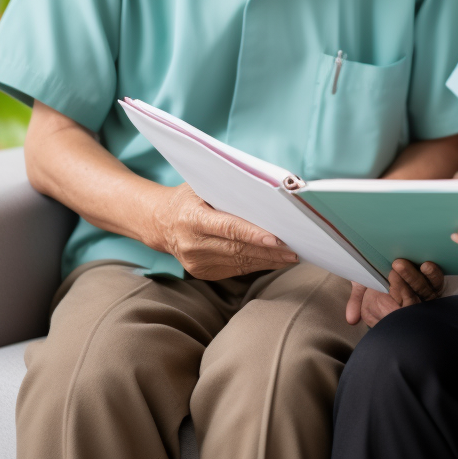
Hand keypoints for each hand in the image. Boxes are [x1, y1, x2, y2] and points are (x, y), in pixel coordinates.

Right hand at [149, 183, 298, 279]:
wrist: (161, 222)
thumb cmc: (189, 198)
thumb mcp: (202, 185)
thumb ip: (229, 190)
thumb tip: (266, 193)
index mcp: (192, 219)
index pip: (228, 228)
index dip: (253, 234)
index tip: (277, 238)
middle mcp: (192, 244)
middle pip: (238, 248)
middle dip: (269, 250)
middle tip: (296, 248)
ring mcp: (197, 262)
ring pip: (240, 262)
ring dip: (268, 260)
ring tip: (292, 255)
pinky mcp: (203, 272)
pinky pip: (236, 269)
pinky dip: (258, 264)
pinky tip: (275, 260)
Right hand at [345, 259, 444, 326]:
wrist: (383, 259)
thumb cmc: (373, 277)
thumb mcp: (362, 287)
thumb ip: (357, 301)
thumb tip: (351, 320)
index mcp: (393, 311)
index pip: (399, 312)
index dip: (396, 298)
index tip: (387, 283)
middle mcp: (412, 306)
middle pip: (413, 301)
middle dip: (404, 285)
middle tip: (393, 269)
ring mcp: (425, 294)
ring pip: (425, 290)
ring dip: (413, 277)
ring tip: (401, 263)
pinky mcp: (435, 282)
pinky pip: (437, 280)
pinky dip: (433, 274)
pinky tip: (426, 265)